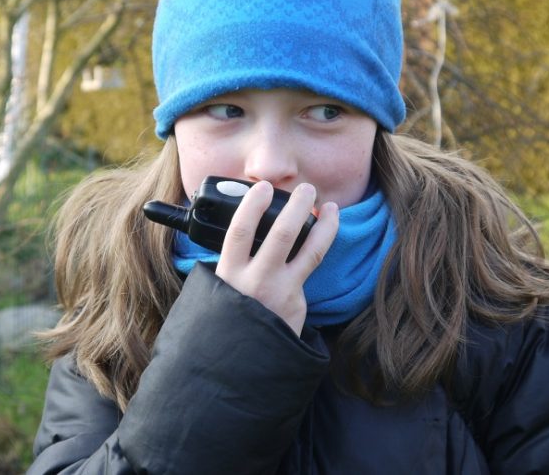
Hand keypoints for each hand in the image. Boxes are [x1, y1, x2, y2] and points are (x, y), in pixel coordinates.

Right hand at [214, 181, 339, 334]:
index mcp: (230, 273)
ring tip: (330, 206)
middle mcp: (256, 280)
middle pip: (282, 233)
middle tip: (306, 188)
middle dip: (297, 205)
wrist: (240, 360)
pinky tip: (326, 231)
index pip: (240, 230)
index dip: (253, 205)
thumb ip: (232, 261)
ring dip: (323, 223)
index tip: (263, 187)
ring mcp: (280, 291)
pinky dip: (320, 245)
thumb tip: (245, 227)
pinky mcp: (297, 303)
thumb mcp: (218, 287)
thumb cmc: (227, 316)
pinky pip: (311, 267)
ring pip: (310, 250)